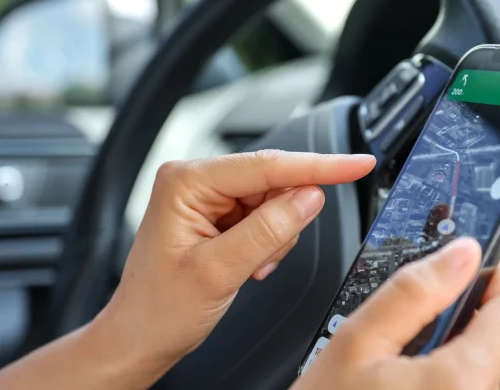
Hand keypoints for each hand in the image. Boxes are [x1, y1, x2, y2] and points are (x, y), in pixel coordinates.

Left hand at [91, 151, 375, 371]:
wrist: (142, 336)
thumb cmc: (159, 308)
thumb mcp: (218, 272)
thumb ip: (268, 230)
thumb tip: (310, 197)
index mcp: (187, 181)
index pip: (267, 166)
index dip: (320, 166)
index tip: (357, 163)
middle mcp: (197, 180)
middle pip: (275, 182)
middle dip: (283, 221)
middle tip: (263, 258)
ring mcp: (209, 197)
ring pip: (277, 201)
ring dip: (275, 238)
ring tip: (248, 266)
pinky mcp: (219, 214)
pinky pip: (267, 217)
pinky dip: (269, 244)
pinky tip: (248, 264)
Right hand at [292, 238, 499, 389]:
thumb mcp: (356, 344)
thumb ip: (414, 292)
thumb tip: (461, 253)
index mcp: (464, 382)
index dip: (499, 276)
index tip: (474, 268)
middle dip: (465, 319)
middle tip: (413, 323)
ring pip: (483, 369)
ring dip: (452, 353)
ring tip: (398, 364)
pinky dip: (447, 381)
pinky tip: (404, 387)